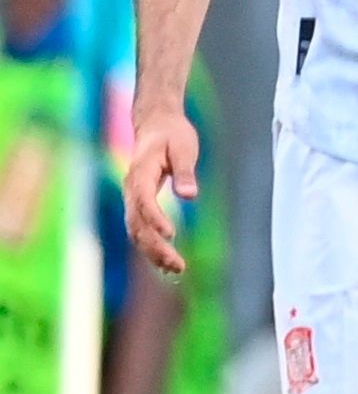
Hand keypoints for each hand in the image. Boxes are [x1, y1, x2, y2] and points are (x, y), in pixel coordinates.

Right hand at [124, 111, 200, 275]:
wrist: (156, 124)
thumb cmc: (172, 134)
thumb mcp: (184, 147)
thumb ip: (184, 172)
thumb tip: (189, 196)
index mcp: (140, 173)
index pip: (144, 201)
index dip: (155, 219)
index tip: (172, 234)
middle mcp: (131, 190)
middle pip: (137, 224)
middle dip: (155, 247)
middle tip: (178, 266)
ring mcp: (133, 198)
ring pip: (137, 231)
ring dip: (153, 252)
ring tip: (176, 269)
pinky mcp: (139, 203)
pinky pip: (141, 229)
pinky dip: (151, 246)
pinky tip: (167, 261)